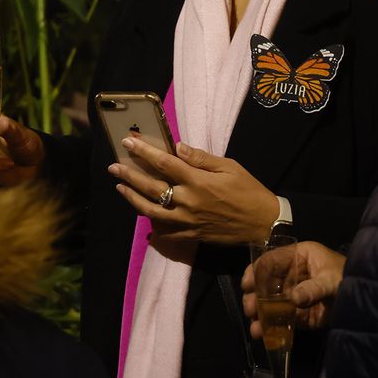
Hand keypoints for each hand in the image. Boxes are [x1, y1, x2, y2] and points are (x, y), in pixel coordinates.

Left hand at [109, 137, 279, 244]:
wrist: (263, 223)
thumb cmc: (249, 191)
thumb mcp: (230, 167)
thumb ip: (201, 158)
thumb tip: (177, 147)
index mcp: (198, 182)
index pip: (164, 163)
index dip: (143, 151)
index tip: (128, 142)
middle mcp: (188, 202)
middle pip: (151, 187)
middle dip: (129, 175)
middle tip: (113, 166)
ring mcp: (187, 221)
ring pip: (151, 210)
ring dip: (132, 198)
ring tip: (120, 188)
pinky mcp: (190, 235)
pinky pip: (165, 231)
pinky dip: (152, 223)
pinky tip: (144, 214)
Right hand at [240, 241, 346, 336]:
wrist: (368, 301)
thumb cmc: (350, 278)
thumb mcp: (333, 280)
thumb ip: (314, 288)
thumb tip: (294, 298)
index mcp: (300, 257)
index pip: (272, 260)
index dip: (257, 270)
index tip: (247, 284)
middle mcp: (294, 274)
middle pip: (266, 283)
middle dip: (255, 296)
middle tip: (250, 309)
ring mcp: (296, 295)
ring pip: (271, 303)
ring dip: (260, 315)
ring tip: (255, 327)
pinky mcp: (301, 314)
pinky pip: (282, 319)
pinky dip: (272, 327)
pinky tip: (263, 335)